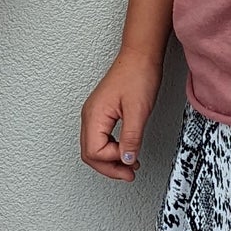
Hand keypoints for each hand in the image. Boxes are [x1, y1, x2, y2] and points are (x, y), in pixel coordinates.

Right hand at [80, 45, 161, 179]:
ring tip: (130, 166)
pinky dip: (112, 149)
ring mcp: (94, 114)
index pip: (94, 152)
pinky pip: (100, 138)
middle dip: (109, 167)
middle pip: (89, 154)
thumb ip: (131, 138)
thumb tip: (127, 160)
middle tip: (129, 174)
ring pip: (94, 148)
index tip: (132, 161)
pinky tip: (126, 152)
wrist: (140, 56)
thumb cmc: (138, 75)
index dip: (113, 161)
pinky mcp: (102, 112)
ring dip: (111, 160)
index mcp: (94, 116)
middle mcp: (89, 116)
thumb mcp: (138, 111)